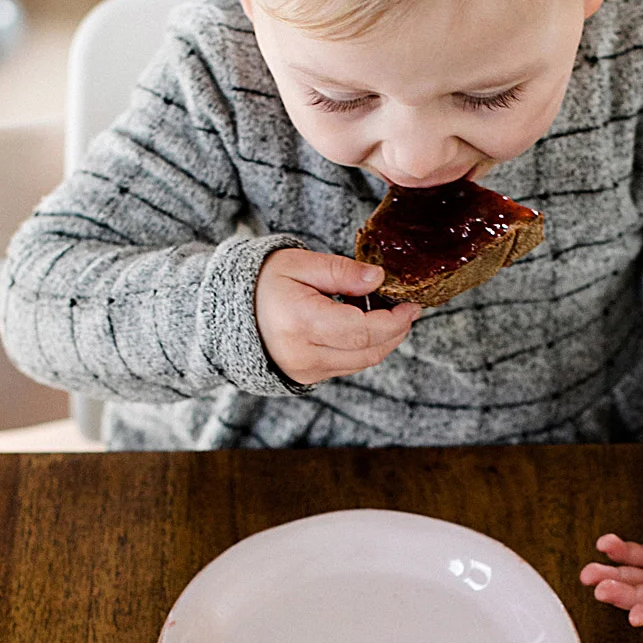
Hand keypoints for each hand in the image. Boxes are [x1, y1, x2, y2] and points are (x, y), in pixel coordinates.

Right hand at [255, 248, 415, 385]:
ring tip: (384, 313)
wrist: (231, 313)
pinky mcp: (308, 377)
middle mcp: (304, 355)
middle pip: (369, 351)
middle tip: (407, 308)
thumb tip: (378, 278)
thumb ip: (341, 271)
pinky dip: (364, 347)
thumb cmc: (263, 283)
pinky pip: (348, 365)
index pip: (363, 330)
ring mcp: (306, 371)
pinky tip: (363, 325)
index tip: (410, 304)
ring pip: (362, 362)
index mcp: (301, 323)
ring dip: (383, 340)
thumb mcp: (299, 264)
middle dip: (396, 331)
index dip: (394, 320)